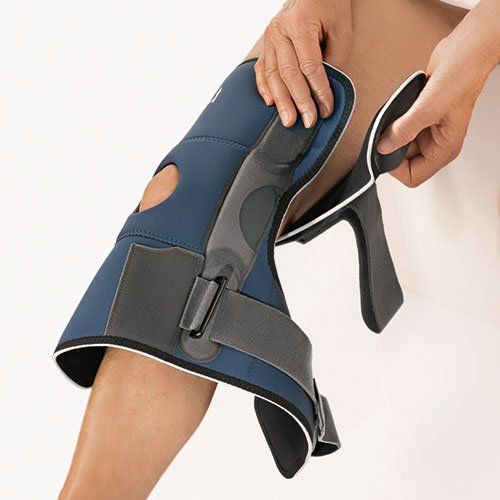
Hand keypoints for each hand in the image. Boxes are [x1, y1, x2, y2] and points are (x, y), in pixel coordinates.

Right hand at [255, 0, 351, 127]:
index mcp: (300, 24)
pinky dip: (265, 88)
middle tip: (307, 121)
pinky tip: (270, 103)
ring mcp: (269, 37)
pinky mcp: (265, 44)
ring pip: (273, 76)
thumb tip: (326, 91)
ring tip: (288, 120)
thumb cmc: (328, 6)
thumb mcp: (340, 30)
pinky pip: (262, 69)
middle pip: (289, 74)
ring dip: (281, 101)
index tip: (326, 108)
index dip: (319, 91)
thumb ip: (335, 60)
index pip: (310, 66)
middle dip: (299, 101)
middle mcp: (280, 31)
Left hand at [377, 0, 499, 187]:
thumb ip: (403, 131)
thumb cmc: (461, 77)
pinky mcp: (419, 116)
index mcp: (443, 149)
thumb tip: (383, 147)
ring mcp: (426, 130)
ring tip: (393, 117)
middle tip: (384, 132)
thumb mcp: (428, 108)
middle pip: (403, 161)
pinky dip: (392, 121)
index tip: (385, 150)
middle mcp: (435, 143)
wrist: (465, 50)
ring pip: (398, 143)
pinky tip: (396, 109)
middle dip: (390, 149)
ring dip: (390, 133)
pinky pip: (398, 127)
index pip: (413, 177)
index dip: (395, 168)